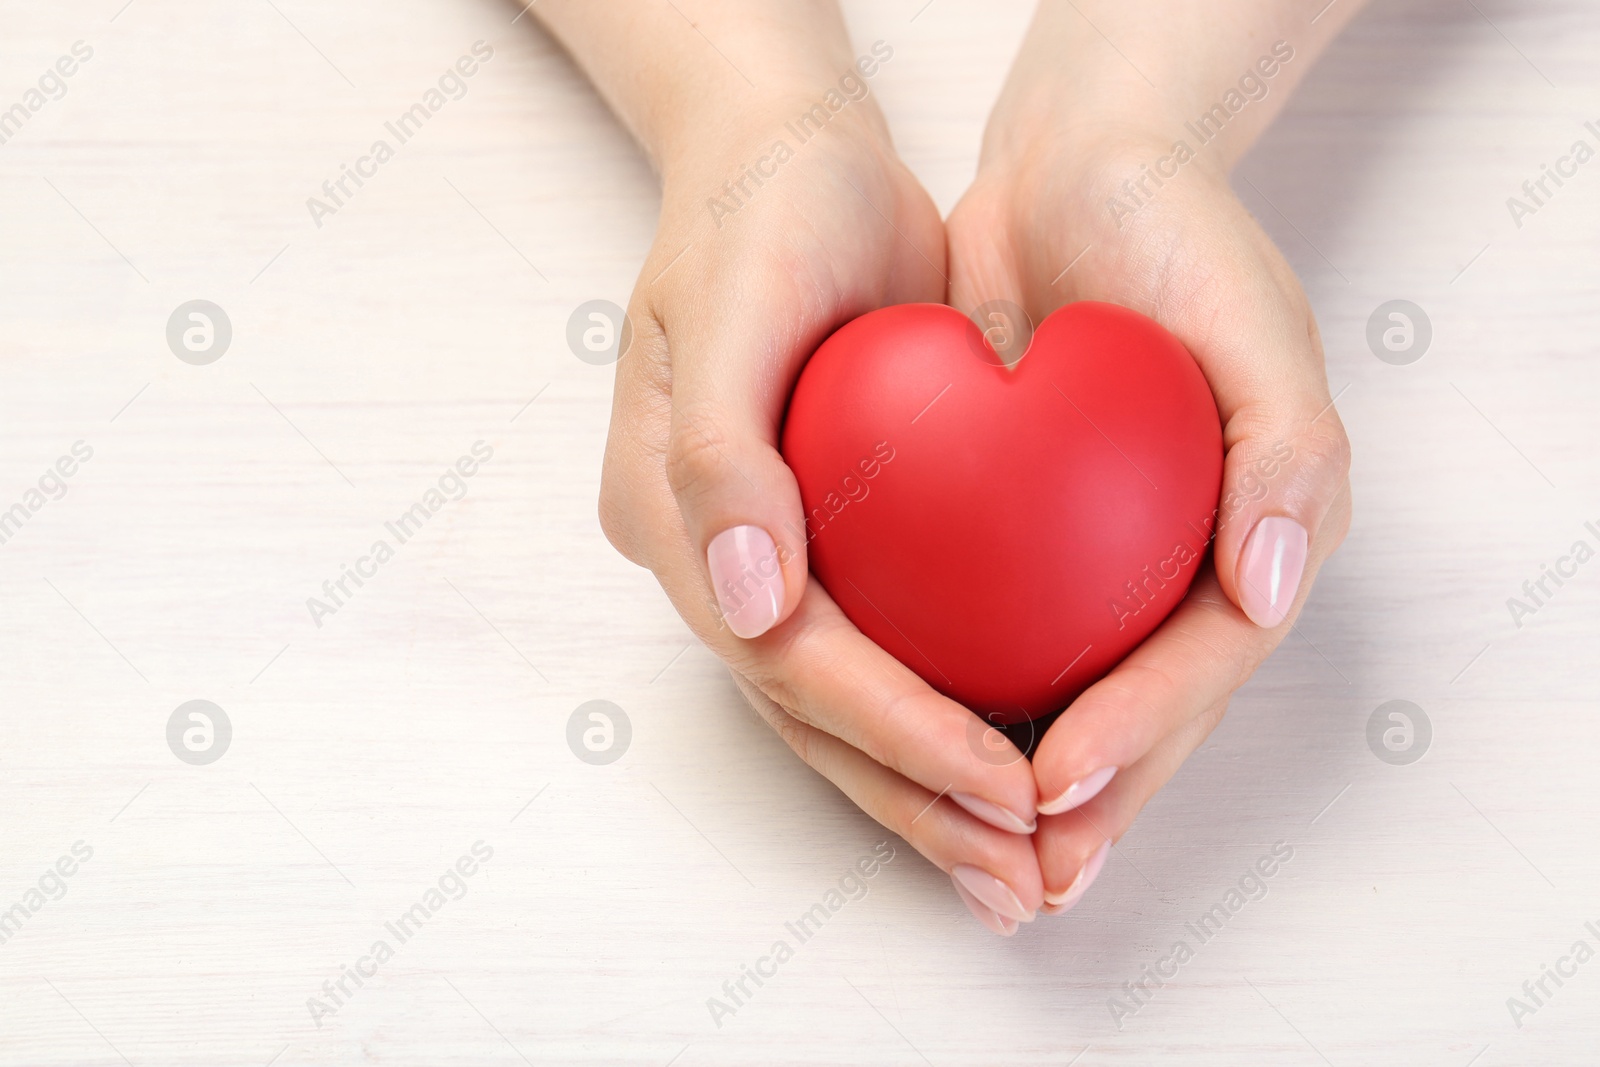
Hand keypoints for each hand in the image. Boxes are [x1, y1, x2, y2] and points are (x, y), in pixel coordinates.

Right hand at [560, 19, 1046, 929]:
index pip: (783, 659)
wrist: (792, 158)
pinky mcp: (830, 544)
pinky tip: (1017, 763)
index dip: (890, 730)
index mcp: (669, 516)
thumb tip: (747, 605)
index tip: (1000, 778)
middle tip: (1020, 876)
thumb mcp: (734, 302)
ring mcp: (768, 558)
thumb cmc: (762, 211)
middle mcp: (714, 558)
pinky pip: (885, 653)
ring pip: (844, 711)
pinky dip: (947, 721)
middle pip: (811, 716)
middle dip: (916, 804)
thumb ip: (721, 456)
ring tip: (1023, 863)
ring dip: (931, 795)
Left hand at [945, 1, 1355, 914]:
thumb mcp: (1254, 321)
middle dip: (1081, 806)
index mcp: (1249, 539)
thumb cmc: (1177, 236)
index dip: (1137, 738)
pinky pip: (983, 632)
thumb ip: (1285, 452)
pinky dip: (947, 691)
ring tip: (964, 855)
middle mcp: (1173, 568)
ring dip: (1011, 783)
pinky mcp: (1013, 538)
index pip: (1198, 667)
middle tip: (1018, 880)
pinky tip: (897, 738)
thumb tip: (1268, 589)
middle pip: (1135, 715)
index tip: (1057, 785)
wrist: (1076, 176)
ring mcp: (1093, 561)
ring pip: (1055, 696)